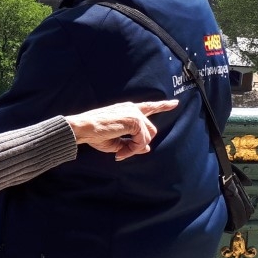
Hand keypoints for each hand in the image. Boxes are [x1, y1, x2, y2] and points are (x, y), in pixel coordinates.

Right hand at [64, 99, 178, 160]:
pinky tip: (121, 151)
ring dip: (135, 148)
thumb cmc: (94, 134)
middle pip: (150, 131)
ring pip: (148, 137)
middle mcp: (132, 108)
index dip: (163, 106)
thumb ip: (132, 143)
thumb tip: (147, 149)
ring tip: (120, 152)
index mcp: (127, 110)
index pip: (148, 107)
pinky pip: (142, 140)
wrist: (83, 128)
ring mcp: (134, 113)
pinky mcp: (134, 120)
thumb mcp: (116, 141)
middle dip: (139, 145)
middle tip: (123, 153)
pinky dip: (133, 149)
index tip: (175, 103)